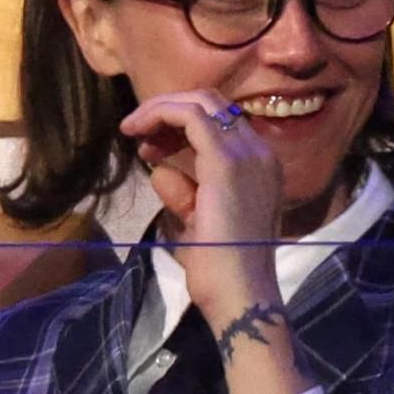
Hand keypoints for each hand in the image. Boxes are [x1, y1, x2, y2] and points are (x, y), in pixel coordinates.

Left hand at [121, 90, 283, 321]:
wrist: (240, 291)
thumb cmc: (220, 265)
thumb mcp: (198, 218)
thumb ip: (185, 189)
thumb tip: (160, 166)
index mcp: (261, 165)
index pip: (222, 121)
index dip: (179, 123)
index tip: (150, 147)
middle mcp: (261, 152)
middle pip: (212, 103)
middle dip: (168, 109)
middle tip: (137, 130)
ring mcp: (247, 154)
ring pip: (200, 102)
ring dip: (160, 110)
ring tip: (132, 130)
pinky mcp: (226, 161)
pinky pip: (190, 116)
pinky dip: (159, 115)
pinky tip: (135, 130)